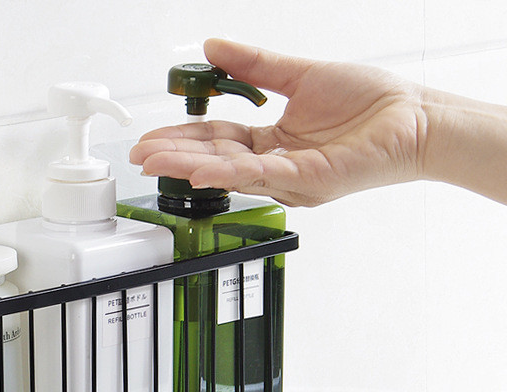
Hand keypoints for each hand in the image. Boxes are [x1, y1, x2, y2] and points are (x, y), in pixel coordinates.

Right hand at [130, 39, 427, 206]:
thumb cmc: (370, 102)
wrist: (414, 116)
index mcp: (271, 142)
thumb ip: (254, 65)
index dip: (183, 140)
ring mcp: (291, 178)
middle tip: (139, 157)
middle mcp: (276, 165)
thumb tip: (213, 48)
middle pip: (215, 162)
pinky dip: (229, 175)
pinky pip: (262, 176)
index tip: (151, 139)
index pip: (217, 142)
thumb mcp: (299, 75)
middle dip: (175, 159)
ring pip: (232, 173)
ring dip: (190, 169)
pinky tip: (200, 172)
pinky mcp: (310, 181)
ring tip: (155, 164)